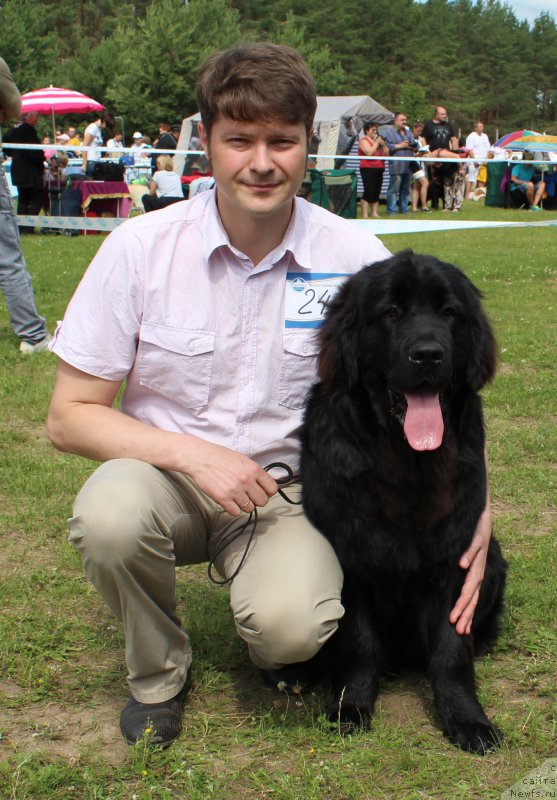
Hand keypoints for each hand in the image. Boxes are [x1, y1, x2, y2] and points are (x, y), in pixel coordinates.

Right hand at [184, 439, 277, 516]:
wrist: (200, 458)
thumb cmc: (220, 456)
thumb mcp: (243, 459)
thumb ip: (254, 472)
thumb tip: (264, 483)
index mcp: (254, 469)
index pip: (272, 488)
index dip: (268, 492)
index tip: (264, 492)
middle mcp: (246, 480)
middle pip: (263, 501)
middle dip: (257, 500)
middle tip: (250, 496)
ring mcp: (235, 490)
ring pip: (249, 508)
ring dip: (245, 505)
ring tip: (238, 497)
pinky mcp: (223, 498)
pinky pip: (236, 512)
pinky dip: (234, 509)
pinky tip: (230, 501)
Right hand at [450, 502, 491, 634]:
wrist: (483, 514)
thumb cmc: (470, 537)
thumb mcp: (463, 557)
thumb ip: (455, 570)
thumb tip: (440, 583)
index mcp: (476, 573)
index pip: (472, 598)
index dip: (467, 613)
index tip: (460, 630)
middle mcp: (480, 567)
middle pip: (474, 593)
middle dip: (465, 611)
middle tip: (457, 627)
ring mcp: (480, 554)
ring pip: (474, 576)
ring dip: (467, 592)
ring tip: (459, 606)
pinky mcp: (479, 538)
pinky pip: (473, 548)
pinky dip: (468, 557)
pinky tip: (461, 565)